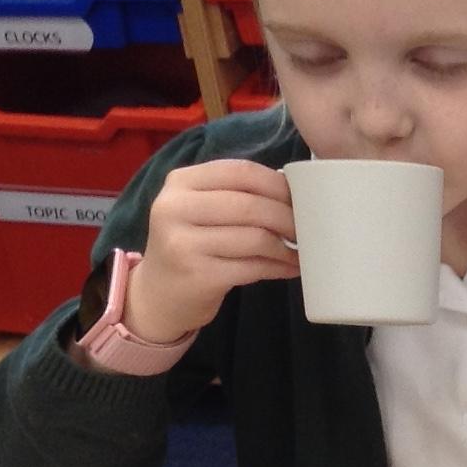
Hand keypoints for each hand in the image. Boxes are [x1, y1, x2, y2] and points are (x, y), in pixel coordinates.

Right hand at [125, 160, 297, 343]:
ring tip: (302, 251)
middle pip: (250, 205)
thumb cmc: (191, 245)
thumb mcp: (200, 209)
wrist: (158, 294)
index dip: (278, 184)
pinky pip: (253, 267)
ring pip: (255, 237)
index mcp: (180, 182)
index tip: (301, 198)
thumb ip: (235, 193)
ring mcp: (183, 243)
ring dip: (287, 246)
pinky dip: (279, 267)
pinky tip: (291, 268)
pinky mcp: (198, 276)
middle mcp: (175, 208)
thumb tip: (295, 192)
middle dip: (288, 217)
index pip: (240, 171)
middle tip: (308, 228)